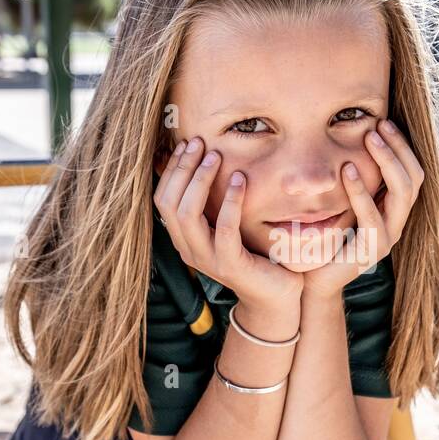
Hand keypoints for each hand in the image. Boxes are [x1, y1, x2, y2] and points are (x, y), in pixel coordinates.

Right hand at [154, 136, 303, 307]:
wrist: (275, 296)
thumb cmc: (255, 256)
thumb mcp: (228, 227)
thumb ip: (214, 205)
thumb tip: (207, 162)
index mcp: (184, 240)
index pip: (163, 200)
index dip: (172, 170)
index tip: (188, 144)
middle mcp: (189, 250)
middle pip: (170, 203)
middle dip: (183, 168)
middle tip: (201, 143)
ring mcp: (206, 259)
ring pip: (188, 213)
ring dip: (201, 180)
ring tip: (217, 156)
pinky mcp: (229, 264)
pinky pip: (223, 227)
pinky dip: (230, 200)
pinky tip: (241, 180)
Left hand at [301, 118, 423, 299]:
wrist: (312, 279)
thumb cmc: (324, 236)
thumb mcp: (340, 200)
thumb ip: (352, 177)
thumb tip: (349, 136)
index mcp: (393, 209)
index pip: (413, 172)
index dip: (403, 146)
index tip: (383, 121)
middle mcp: (397, 222)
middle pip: (414, 178)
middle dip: (398, 148)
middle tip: (377, 125)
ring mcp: (388, 238)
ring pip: (403, 193)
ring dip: (387, 162)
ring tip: (369, 139)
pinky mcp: (372, 251)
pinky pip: (373, 217)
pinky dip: (362, 191)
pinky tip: (347, 171)